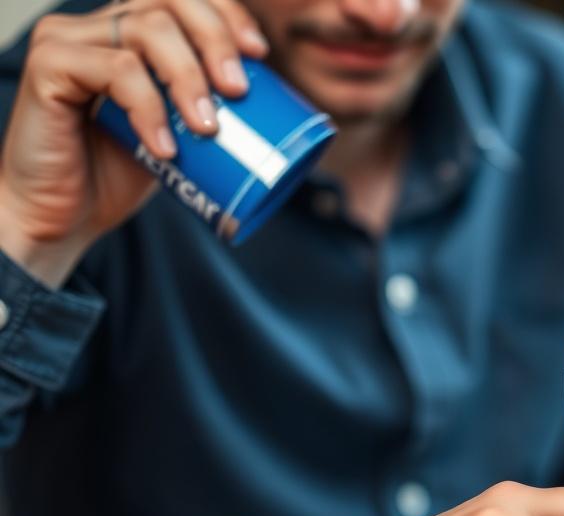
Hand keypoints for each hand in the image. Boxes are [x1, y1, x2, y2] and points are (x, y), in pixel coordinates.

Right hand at [0, 0, 268, 286]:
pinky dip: (148, 107)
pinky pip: (114, 71)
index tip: (259, 56)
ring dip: (188, 76)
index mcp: (135, 33)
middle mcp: (102, 25)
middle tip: (239, 91)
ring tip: (208, 127)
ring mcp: (72, 40)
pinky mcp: (49, 66)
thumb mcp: (179, 135)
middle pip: (169, 0)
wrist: (62, 217)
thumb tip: (284, 117)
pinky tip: (165, 147)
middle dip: (216, 39)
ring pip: (146, 29)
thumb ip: (210, 111)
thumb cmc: (121, 174)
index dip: (227, 14)